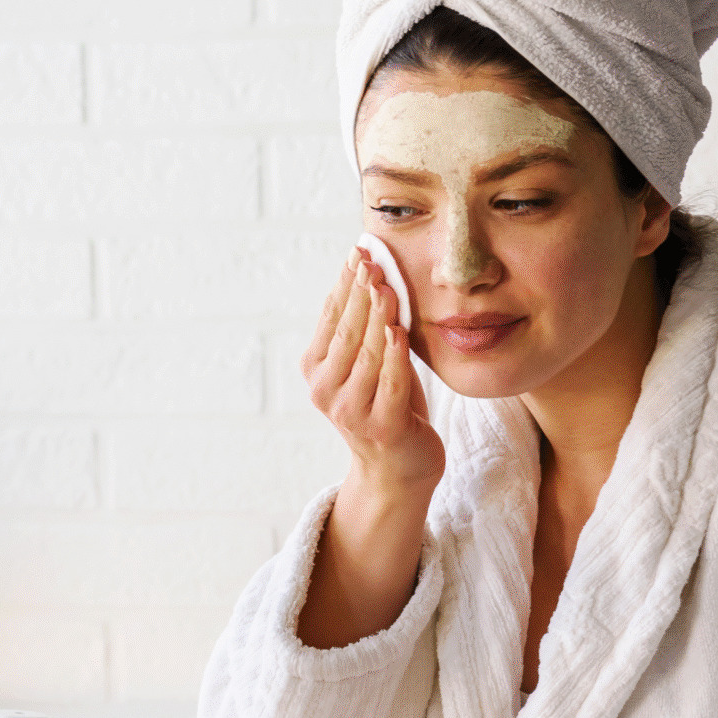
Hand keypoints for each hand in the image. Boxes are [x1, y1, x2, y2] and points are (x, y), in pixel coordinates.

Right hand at [302, 251, 442, 495]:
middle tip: (372, 260)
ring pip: (366, 354)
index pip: (332, 317)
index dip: (345, 282)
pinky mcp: (383, 428)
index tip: (358, 251)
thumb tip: (373, 270)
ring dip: (377, 317)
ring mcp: (352, 411)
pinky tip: (398, 331)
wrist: (400, 467)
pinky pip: (390, 384)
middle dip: (360, 293)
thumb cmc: (388, 403)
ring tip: (386, 287)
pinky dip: (393, 357)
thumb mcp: (372, 360)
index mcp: (316, 369)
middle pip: (346, 332)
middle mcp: (325, 391)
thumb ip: (370, 325)